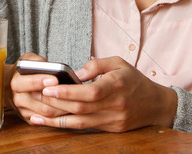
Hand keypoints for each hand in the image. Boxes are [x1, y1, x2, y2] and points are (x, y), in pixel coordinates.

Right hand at [8, 53, 68, 123]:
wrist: (13, 86)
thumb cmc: (24, 71)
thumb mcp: (28, 60)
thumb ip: (37, 61)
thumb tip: (50, 66)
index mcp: (16, 82)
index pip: (27, 84)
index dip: (40, 82)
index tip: (54, 79)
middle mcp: (18, 99)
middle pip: (40, 103)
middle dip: (57, 99)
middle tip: (71, 93)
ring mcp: (24, 111)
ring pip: (46, 113)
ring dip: (62, 108)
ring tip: (75, 100)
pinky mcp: (30, 119)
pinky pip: (47, 120)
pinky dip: (60, 115)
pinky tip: (70, 108)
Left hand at [29, 56, 176, 131]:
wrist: (156, 104)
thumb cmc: (134, 80)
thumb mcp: (118, 62)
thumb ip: (96, 65)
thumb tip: (74, 73)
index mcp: (117, 86)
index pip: (90, 92)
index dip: (69, 91)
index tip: (49, 87)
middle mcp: (115, 106)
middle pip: (81, 108)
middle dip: (56, 103)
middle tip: (35, 96)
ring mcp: (112, 120)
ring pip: (79, 122)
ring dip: (56, 119)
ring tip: (35, 113)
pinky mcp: (110, 129)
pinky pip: (84, 128)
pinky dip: (65, 125)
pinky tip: (49, 122)